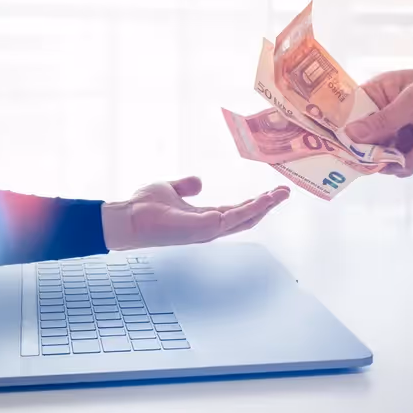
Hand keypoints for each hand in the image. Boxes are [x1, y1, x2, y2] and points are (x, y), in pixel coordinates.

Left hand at [101, 176, 289, 249]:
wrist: (127, 218)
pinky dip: (250, 209)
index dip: (255, 203)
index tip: (272, 191)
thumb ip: (186, 186)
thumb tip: (199, 181)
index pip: (236, 212)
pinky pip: (233, 218)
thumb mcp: (170, 188)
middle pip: (246, 218)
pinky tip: (263, 199)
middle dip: (267, 205)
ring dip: (265, 206)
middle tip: (286, 191)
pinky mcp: (203, 229)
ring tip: (281, 193)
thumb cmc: (143, 208)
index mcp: (204, 219)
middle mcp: (209, 227)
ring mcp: (207, 230)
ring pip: (244, 220)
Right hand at [344, 69, 412, 176]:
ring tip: (410, 152)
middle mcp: (386, 115)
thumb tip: (349, 134)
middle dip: (366, 151)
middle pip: (360, 140)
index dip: (341, 126)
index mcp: (381, 92)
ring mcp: (401, 135)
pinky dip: (410, 163)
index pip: (350, 110)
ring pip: (378, 158)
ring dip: (391, 160)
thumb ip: (383, 120)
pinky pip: (400, 167)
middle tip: (373, 157)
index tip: (335, 142)